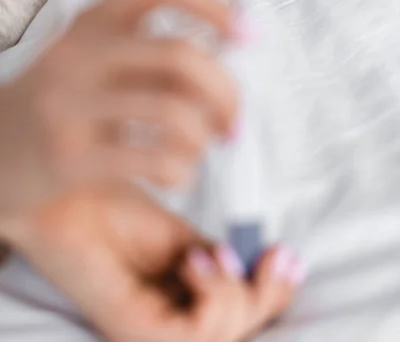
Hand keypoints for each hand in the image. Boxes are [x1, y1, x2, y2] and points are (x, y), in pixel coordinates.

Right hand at [0, 0, 237, 221]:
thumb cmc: (62, 104)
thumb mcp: (93, 61)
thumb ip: (149, 54)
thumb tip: (227, 65)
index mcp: (91, 24)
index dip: (210, 5)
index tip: (248, 35)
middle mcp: (79, 56)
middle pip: (179, 57)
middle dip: (226, 91)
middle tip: (237, 121)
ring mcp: (69, 106)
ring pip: (172, 112)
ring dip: (207, 134)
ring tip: (205, 148)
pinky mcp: (68, 157)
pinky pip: (152, 159)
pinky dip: (181, 169)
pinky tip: (175, 173)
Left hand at [3, 183, 302, 341]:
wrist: (73, 198)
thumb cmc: (116, 213)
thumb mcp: (183, 236)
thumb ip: (219, 260)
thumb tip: (259, 263)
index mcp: (180, 302)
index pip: (237, 317)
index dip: (273, 295)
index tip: (290, 256)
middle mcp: (166, 324)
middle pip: (237, 334)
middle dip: (264, 296)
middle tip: (269, 256)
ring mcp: (149, 332)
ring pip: (221, 339)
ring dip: (234, 292)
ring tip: (209, 252)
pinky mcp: (134, 330)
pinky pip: (195, 336)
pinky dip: (211, 295)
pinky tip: (194, 260)